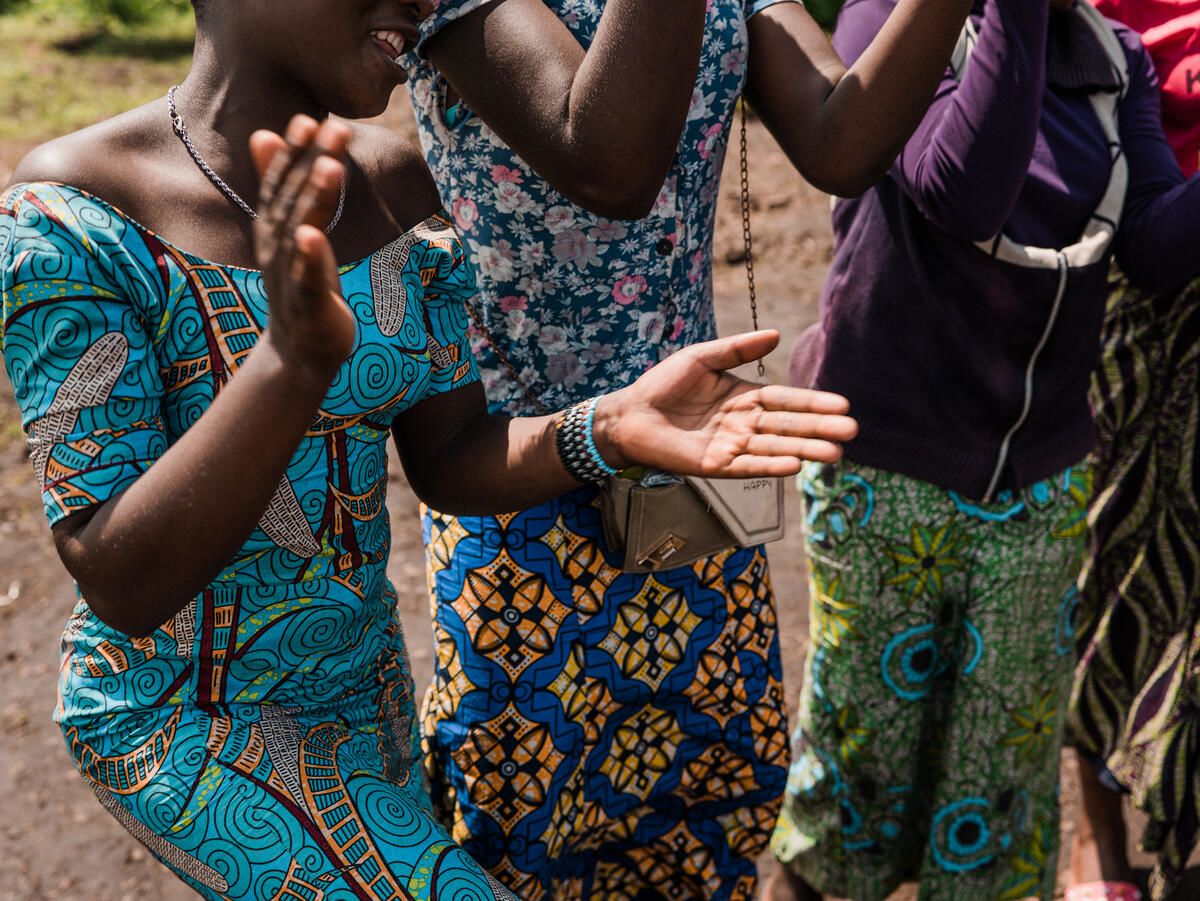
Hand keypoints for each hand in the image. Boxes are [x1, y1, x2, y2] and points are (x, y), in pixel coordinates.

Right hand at [249, 116, 355, 380]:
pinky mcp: (306, 304)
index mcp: (276, 229)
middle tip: (333, 128)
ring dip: (312, 198)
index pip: (282, 184)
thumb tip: (264, 133)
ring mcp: (290, 275)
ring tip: (330, 167)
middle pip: (292, 199)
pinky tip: (314, 236)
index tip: (308, 119)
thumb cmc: (301, 285)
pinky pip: (305, 277)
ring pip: (299, 232)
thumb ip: (280, 186)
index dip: (294, 152)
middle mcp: (277, 247)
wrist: (300, 351)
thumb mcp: (291, 232)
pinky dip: (309, 256)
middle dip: (311, 163)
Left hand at [595, 330, 857, 476]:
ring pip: (774, 449)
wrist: (629, 413)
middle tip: (851, 432)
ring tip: (835, 453)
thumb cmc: (663, 384)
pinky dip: (770, 466)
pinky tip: (794, 465)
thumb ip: (736, 349)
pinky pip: (747, 467)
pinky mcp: (715, 466)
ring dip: (804, 450)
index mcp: (744, 398)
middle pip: (788, 427)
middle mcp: (743, 424)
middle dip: (819, 429)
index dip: (813, 403)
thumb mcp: (701, 358)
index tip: (843, 405)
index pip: (786, 400)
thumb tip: (776, 336)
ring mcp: (731, 446)